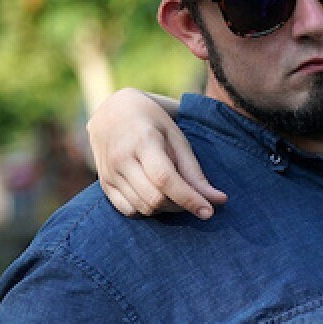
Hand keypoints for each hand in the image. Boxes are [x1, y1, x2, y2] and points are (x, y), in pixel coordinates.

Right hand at [87, 88, 226, 219]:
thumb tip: (218, 200)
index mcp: (143, 141)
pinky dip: (147, 211)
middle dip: (181, 206)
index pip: (165, 179)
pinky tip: (158, 198)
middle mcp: (121, 159)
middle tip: (195, 198)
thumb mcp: (178, 139)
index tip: (209, 211)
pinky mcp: (104, 184)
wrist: (113, 112)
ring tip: (178, 195)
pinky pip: (128, 210)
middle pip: (154, 198)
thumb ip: (194, 172)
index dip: (189, 199)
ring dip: (167, 209)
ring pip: (143, 207)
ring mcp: (109, 173)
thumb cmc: (153, 123)